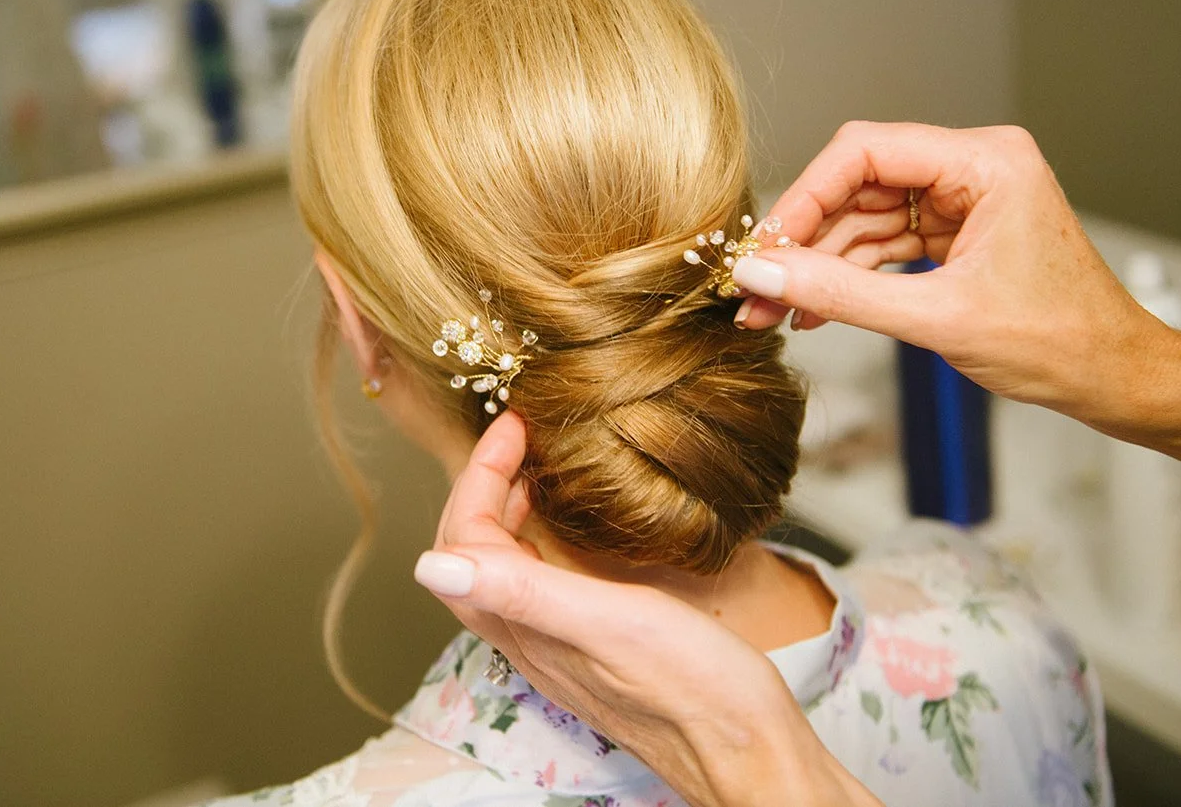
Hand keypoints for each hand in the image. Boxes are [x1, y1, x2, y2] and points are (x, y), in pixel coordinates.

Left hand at [414, 413, 882, 806]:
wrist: (750, 754)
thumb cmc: (694, 692)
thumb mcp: (609, 622)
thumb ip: (524, 591)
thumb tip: (430, 566)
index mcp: (525, 627)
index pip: (463, 540)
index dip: (479, 474)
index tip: (513, 426)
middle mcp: (531, 639)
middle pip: (473, 553)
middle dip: (483, 487)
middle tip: (518, 438)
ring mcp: (559, 646)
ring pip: (503, 571)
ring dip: (507, 513)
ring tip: (537, 471)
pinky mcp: (592, 650)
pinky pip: (540, 586)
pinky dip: (541, 542)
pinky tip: (575, 532)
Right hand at [733, 122, 1168, 417]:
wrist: (1115, 379)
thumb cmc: (1060, 343)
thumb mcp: (938, 319)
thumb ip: (842, 292)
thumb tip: (765, 272)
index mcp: (986, 161)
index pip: (867, 151)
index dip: (806, 195)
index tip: (767, 244)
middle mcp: (973, 167)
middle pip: (858, 183)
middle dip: (805, 237)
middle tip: (757, 284)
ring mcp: (964, 200)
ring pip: (864, 216)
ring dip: (818, 263)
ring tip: (772, 308)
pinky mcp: (956, 233)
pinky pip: (884, 243)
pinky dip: (848, 276)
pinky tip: (812, 307)